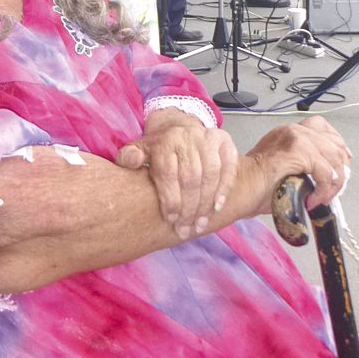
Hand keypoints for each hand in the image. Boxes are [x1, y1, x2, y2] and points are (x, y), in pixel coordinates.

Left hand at [116, 111, 238, 237]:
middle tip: (185, 229)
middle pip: (191, 177)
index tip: (171, 220)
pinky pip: (229, 166)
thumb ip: (129, 157)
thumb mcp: (139, 150)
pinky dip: (224, 188)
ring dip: (206, 203)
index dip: (170, 200)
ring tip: (199, 224)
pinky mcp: (224, 141)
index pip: (168, 173)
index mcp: (165, 141)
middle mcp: (188, 137)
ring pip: (211, 174)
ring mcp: (208, 137)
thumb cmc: (159, 148)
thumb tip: (133, 161)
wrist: (180, 128)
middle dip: (189, 208)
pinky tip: (217, 207)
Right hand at [244, 115, 351, 216]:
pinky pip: (326, 172)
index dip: (337, 144)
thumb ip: (304, 165)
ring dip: (334, 183)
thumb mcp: (285, 169)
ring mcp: (296, 138)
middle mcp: (294, 130)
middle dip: (341, 167)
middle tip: (335, 188)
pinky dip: (325, 190)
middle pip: (334, 142)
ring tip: (323, 198)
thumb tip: (327, 178)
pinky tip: (313, 200)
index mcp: (290, 132)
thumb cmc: (257, 186)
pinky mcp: (298, 151)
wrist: (240, 188)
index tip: (343, 162)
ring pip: (334, 157)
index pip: (322, 127)